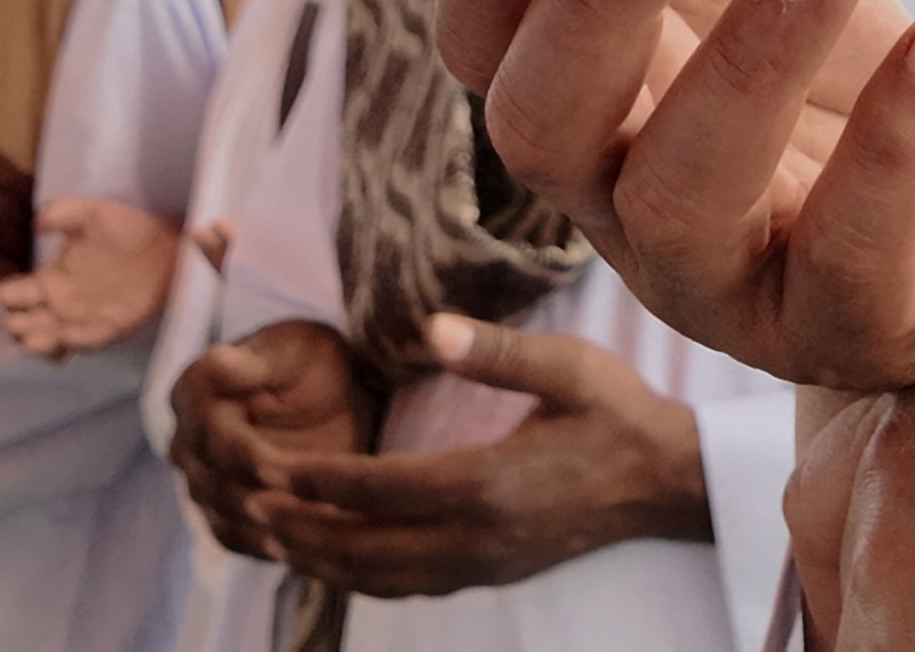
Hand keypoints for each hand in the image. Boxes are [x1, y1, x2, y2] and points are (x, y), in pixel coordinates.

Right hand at [0, 199, 181, 357]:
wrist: (167, 245)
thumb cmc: (126, 228)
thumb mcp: (91, 213)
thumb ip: (62, 213)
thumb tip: (35, 223)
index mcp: (53, 278)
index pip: (19, 293)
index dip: (7, 296)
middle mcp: (63, 303)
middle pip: (30, 320)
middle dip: (19, 323)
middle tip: (11, 322)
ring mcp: (85, 318)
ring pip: (53, 335)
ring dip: (41, 338)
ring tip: (29, 338)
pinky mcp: (111, 327)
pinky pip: (89, 339)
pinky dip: (77, 341)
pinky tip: (65, 338)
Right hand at [168, 321, 367, 559]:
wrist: (329, 391)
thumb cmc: (310, 363)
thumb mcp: (293, 351)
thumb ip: (255, 363)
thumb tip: (216, 361)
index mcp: (194, 392)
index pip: (213, 437)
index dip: (248, 459)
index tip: (283, 472)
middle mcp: (187, 439)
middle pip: (214, 486)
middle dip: (260, 504)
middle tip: (309, 518)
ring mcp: (200, 479)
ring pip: (224, 518)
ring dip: (266, 531)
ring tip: (313, 537)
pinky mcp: (220, 511)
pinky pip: (236, 540)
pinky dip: (267, 547)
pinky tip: (305, 546)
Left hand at [249, 317, 708, 595]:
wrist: (667, 483)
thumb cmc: (616, 415)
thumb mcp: (567, 368)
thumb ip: (496, 351)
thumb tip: (430, 328)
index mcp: (490, 484)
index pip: (385, 491)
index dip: (325, 482)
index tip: (275, 467)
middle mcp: (480, 537)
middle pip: (370, 550)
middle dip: (305, 531)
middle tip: (248, 508)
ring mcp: (485, 564)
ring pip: (385, 578)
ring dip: (324, 561)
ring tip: (272, 535)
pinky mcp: (490, 572)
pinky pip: (411, 586)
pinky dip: (361, 577)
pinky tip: (334, 556)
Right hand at [435, 0, 914, 394]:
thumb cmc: (826, 90)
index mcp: (586, 117)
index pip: (488, 52)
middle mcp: (623, 214)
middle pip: (547, 127)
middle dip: (594, 0)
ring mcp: (728, 288)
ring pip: (688, 196)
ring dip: (752, 59)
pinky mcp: (849, 332)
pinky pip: (854, 256)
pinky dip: (896, 143)